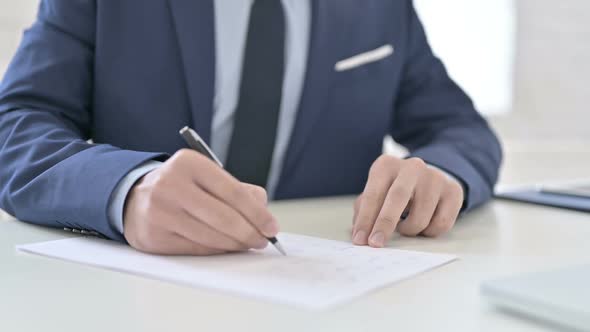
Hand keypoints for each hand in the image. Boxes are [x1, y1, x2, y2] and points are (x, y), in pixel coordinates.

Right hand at [123, 149, 278, 254]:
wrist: (134, 198)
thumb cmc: (181, 187)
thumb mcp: (206, 176)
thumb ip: (238, 190)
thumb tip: (263, 212)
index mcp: (188, 163)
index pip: (233, 191)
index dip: (257, 213)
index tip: (272, 227)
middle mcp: (170, 184)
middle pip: (223, 217)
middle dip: (250, 232)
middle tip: (263, 240)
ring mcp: (159, 212)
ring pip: (211, 236)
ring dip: (235, 244)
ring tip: (248, 244)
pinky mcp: (153, 236)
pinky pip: (196, 249)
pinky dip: (217, 251)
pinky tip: (227, 248)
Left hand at [352, 155, 463, 246]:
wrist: (428, 178)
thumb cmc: (394, 189)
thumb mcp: (376, 192)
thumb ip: (364, 209)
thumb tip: (359, 233)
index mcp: (386, 165)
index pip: (373, 194)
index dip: (365, 220)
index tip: (359, 240)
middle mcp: (412, 167)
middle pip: (397, 198)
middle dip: (384, 224)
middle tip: (376, 243)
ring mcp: (435, 177)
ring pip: (420, 217)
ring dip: (409, 230)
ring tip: (405, 227)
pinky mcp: (453, 191)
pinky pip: (441, 223)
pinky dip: (429, 232)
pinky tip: (424, 224)